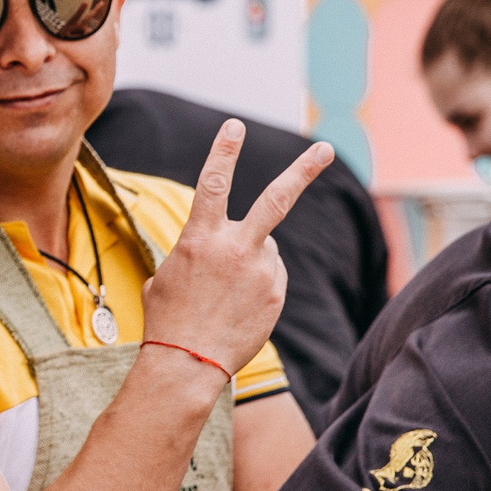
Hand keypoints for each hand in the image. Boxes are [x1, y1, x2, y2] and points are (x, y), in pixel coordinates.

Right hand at [140, 123, 332, 378]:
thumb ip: (194, 252)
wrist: (187, 365)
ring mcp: (260, 273)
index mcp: (200, 238)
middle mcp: (235, 249)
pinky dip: (259, 286)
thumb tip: (217, 253)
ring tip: (225, 294)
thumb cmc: (168, 319)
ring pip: (266, 248)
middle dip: (304, 170)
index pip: (214, 183)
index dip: (224, 151)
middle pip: (277, 199)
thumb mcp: (166, 276)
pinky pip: (272, 277)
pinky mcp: (276, 295)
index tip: (235, 126)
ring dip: (251, 261)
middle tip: (325, 148)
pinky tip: (238, 308)